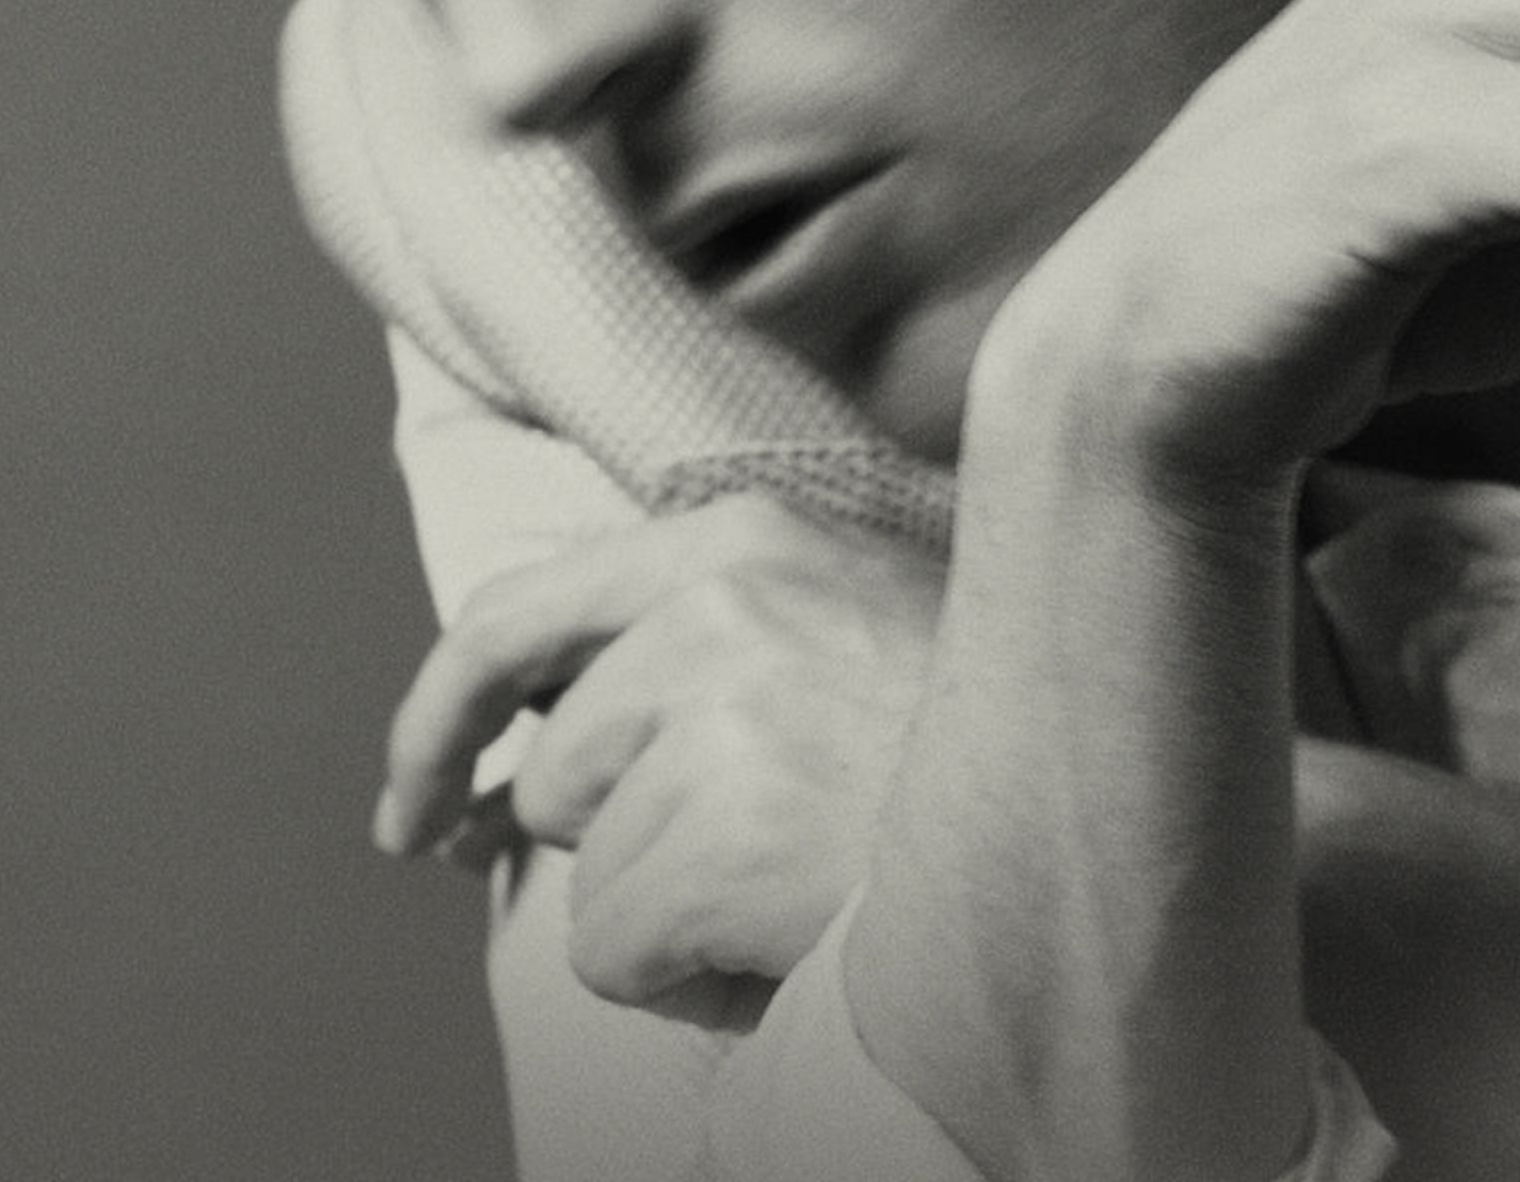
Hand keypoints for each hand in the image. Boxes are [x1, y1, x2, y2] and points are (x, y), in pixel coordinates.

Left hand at [375, 494, 942, 1009]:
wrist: (1108, 790)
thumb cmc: (979, 732)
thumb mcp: (846, 620)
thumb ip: (704, 638)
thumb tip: (523, 759)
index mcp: (738, 536)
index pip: (511, 614)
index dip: (435, 722)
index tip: (411, 812)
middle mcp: (714, 601)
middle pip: (554, 777)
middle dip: (626, 850)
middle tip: (759, 863)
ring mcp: (718, 712)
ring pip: (584, 879)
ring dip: (681, 916)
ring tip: (817, 880)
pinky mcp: (723, 831)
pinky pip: (618, 954)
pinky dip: (697, 983)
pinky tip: (807, 933)